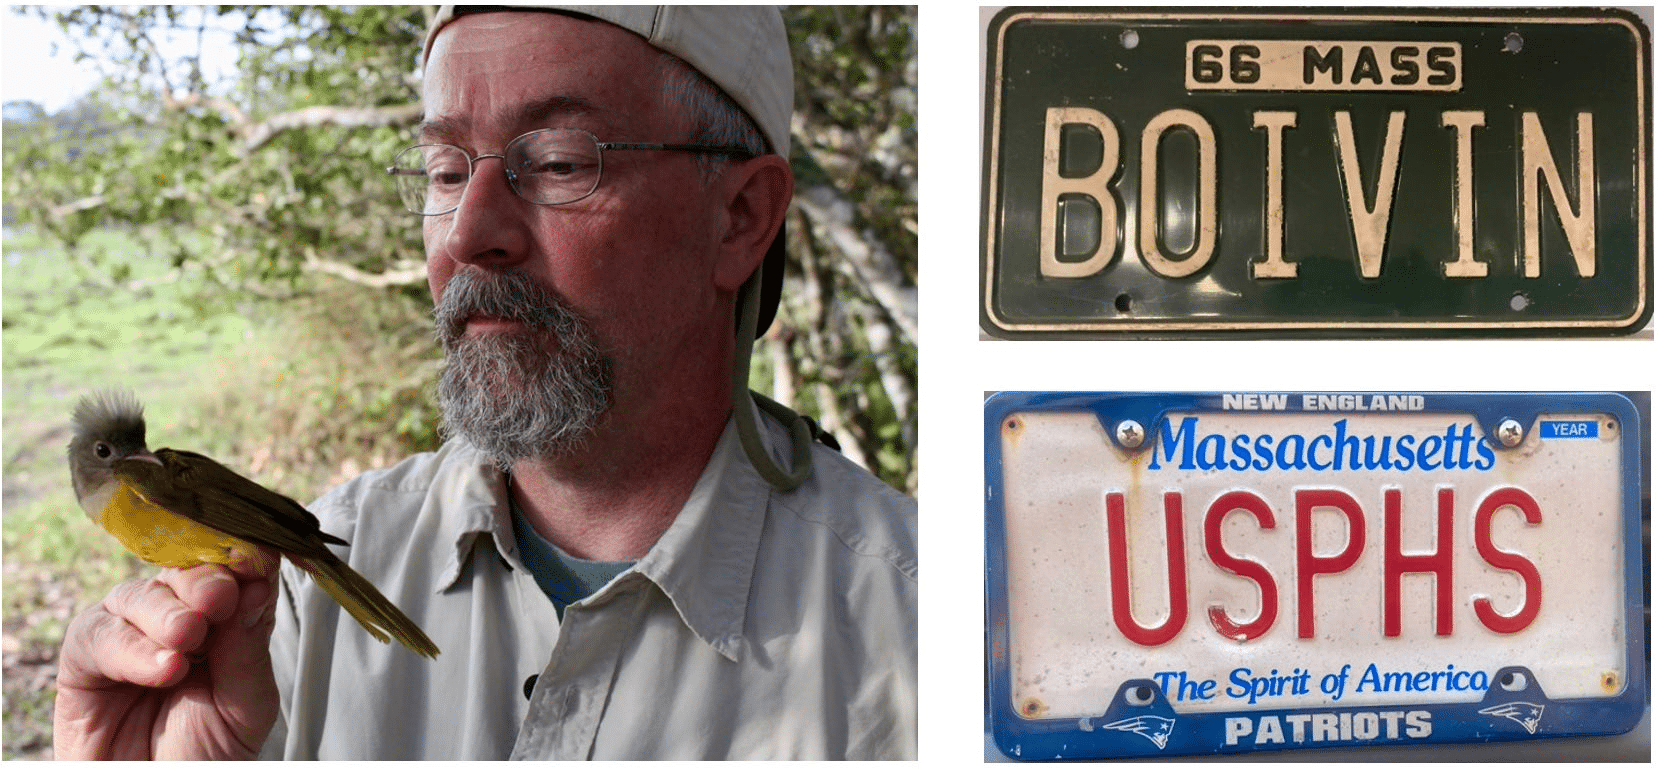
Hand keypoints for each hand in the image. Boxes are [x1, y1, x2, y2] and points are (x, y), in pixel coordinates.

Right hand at [53, 552, 280, 758]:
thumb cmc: (205, 756)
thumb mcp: (245, 706)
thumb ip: (249, 649)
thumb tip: (258, 587)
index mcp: (225, 625)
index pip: (234, 575)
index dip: (243, 563)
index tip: (255, 561)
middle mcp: (177, 621)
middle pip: (185, 573)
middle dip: (204, 581)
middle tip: (220, 600)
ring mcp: (129, 636)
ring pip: (139, 594)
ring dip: (167, 613)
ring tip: (189, 639)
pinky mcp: (84, 661)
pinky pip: (97, 633)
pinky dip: (129, 645)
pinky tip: (161, 667)